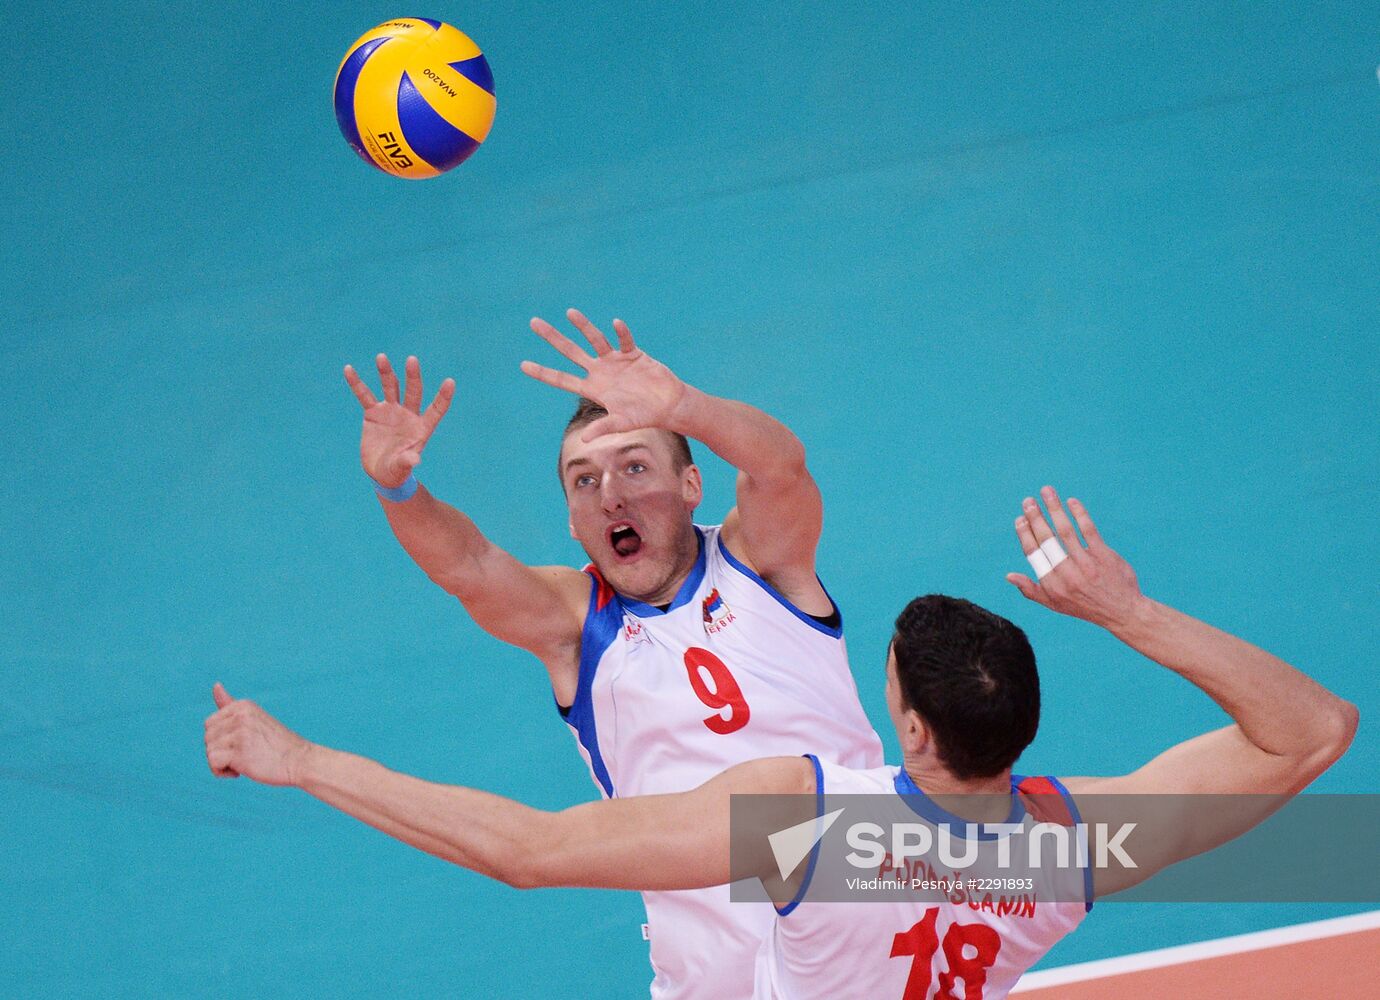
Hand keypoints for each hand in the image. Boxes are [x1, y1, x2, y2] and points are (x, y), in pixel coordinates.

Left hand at [204, 683, 310, 786]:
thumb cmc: (277, 744)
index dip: (221, 740)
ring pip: (209, 751)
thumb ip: (231, 705)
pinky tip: (239, 772)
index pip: (210, 724)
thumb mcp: (254, 718)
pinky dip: (221, 772)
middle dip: (220, 751)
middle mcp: (241, 715)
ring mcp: (241, 733)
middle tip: (244, 755)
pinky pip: (213, 763)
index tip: (242, 744)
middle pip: (207, 738)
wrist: (300, 761)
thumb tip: (215, 685)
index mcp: (243, 705)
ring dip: (222, 763)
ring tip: (243, 763)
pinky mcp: (240, 752)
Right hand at [344, 355, 455, 487]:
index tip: (450, 382)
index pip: (436, 409)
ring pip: (390, 387)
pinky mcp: (373, 412)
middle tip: (412, 360)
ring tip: (382, 357)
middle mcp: (409, 414)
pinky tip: (349, 369)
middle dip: (412, 377)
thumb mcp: (401, 467)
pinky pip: (364, 395)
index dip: (443, 397)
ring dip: (386, 372)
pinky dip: (357, 383)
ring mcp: (391, 411)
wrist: (380, 471)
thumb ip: (407, 460)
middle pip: (413, 392)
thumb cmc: (397, 471)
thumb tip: (415, 459)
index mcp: (422, 427)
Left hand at [520, 309, 687, 440]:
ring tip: (569, 312)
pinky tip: (616, 323)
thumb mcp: (621, 423)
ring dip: (583, 326)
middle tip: (533, 322)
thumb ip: (603, 427)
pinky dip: (621, 333)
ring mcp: (614, 360)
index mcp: (592, 388)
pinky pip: (625, 340)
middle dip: (552, 337)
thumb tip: (585, 439)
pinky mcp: (632, 353)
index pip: (562, 379)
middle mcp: (599, 371)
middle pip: (570, 352)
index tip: (522, 365)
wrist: (667, 405)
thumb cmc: (644, 416)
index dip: (543, 372)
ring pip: (594, 339)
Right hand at [1005, 486, 1144, 630]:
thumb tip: (1009, 576)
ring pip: (1066, 531)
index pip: (1033, 554)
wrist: (1122, 611)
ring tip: (1046, 491)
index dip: (1025, 534)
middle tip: (1028, 501)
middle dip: (1036, 518)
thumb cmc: (1085, 605)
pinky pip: (1089, 531)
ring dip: (1054, 509)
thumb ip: (1031, 590)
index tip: (1020, 518)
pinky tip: (1072, 501)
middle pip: (1047, 540)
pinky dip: (1080, 514)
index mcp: (1052, 584)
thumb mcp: (1055, 604)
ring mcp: (1086, 564)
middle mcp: (1067, 574)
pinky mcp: (1104, 556)